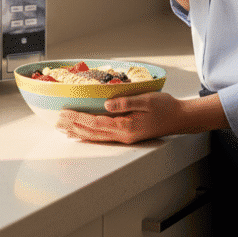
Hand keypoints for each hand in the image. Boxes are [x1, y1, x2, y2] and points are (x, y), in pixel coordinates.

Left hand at [56, 92, 185, 143]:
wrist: (180, 118)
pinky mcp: (127, 135)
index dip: (79, 118)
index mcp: (126, 126)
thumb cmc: (165, 107)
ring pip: (96, 137)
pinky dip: (90, 135)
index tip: (65, 113)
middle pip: (92, 132)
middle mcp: (123, 135)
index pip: (96, 123)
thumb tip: (106, 104)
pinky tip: (83, 134)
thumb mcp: (146, 100)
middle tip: (57, 122)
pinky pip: (103, 136)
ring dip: (79, 132)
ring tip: (64, 130)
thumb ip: (126, 102)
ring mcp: (125, 137)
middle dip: (74, 126)